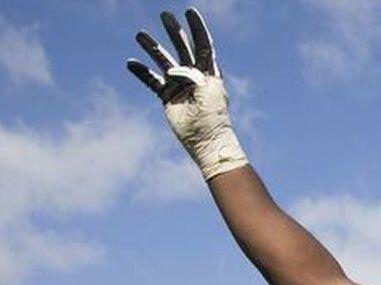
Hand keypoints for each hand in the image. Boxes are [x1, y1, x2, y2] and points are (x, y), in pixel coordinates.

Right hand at [126, 8, 246, 179]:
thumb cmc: (212, 115)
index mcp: (209, 72)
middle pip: (183, 48)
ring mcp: (180, 86)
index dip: (197, 28)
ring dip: (153, 48)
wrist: (205, 140)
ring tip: (140, 34)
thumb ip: (190, 74)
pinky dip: (141, 72)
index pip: (203, 45)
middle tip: (165, 15)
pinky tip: (131, 62)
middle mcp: (194, 76)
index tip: (190, 11)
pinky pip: (152, 81)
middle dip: (174, 31)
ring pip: (164, 61)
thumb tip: (171, 69)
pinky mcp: (168, 97)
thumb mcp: (206, 90)